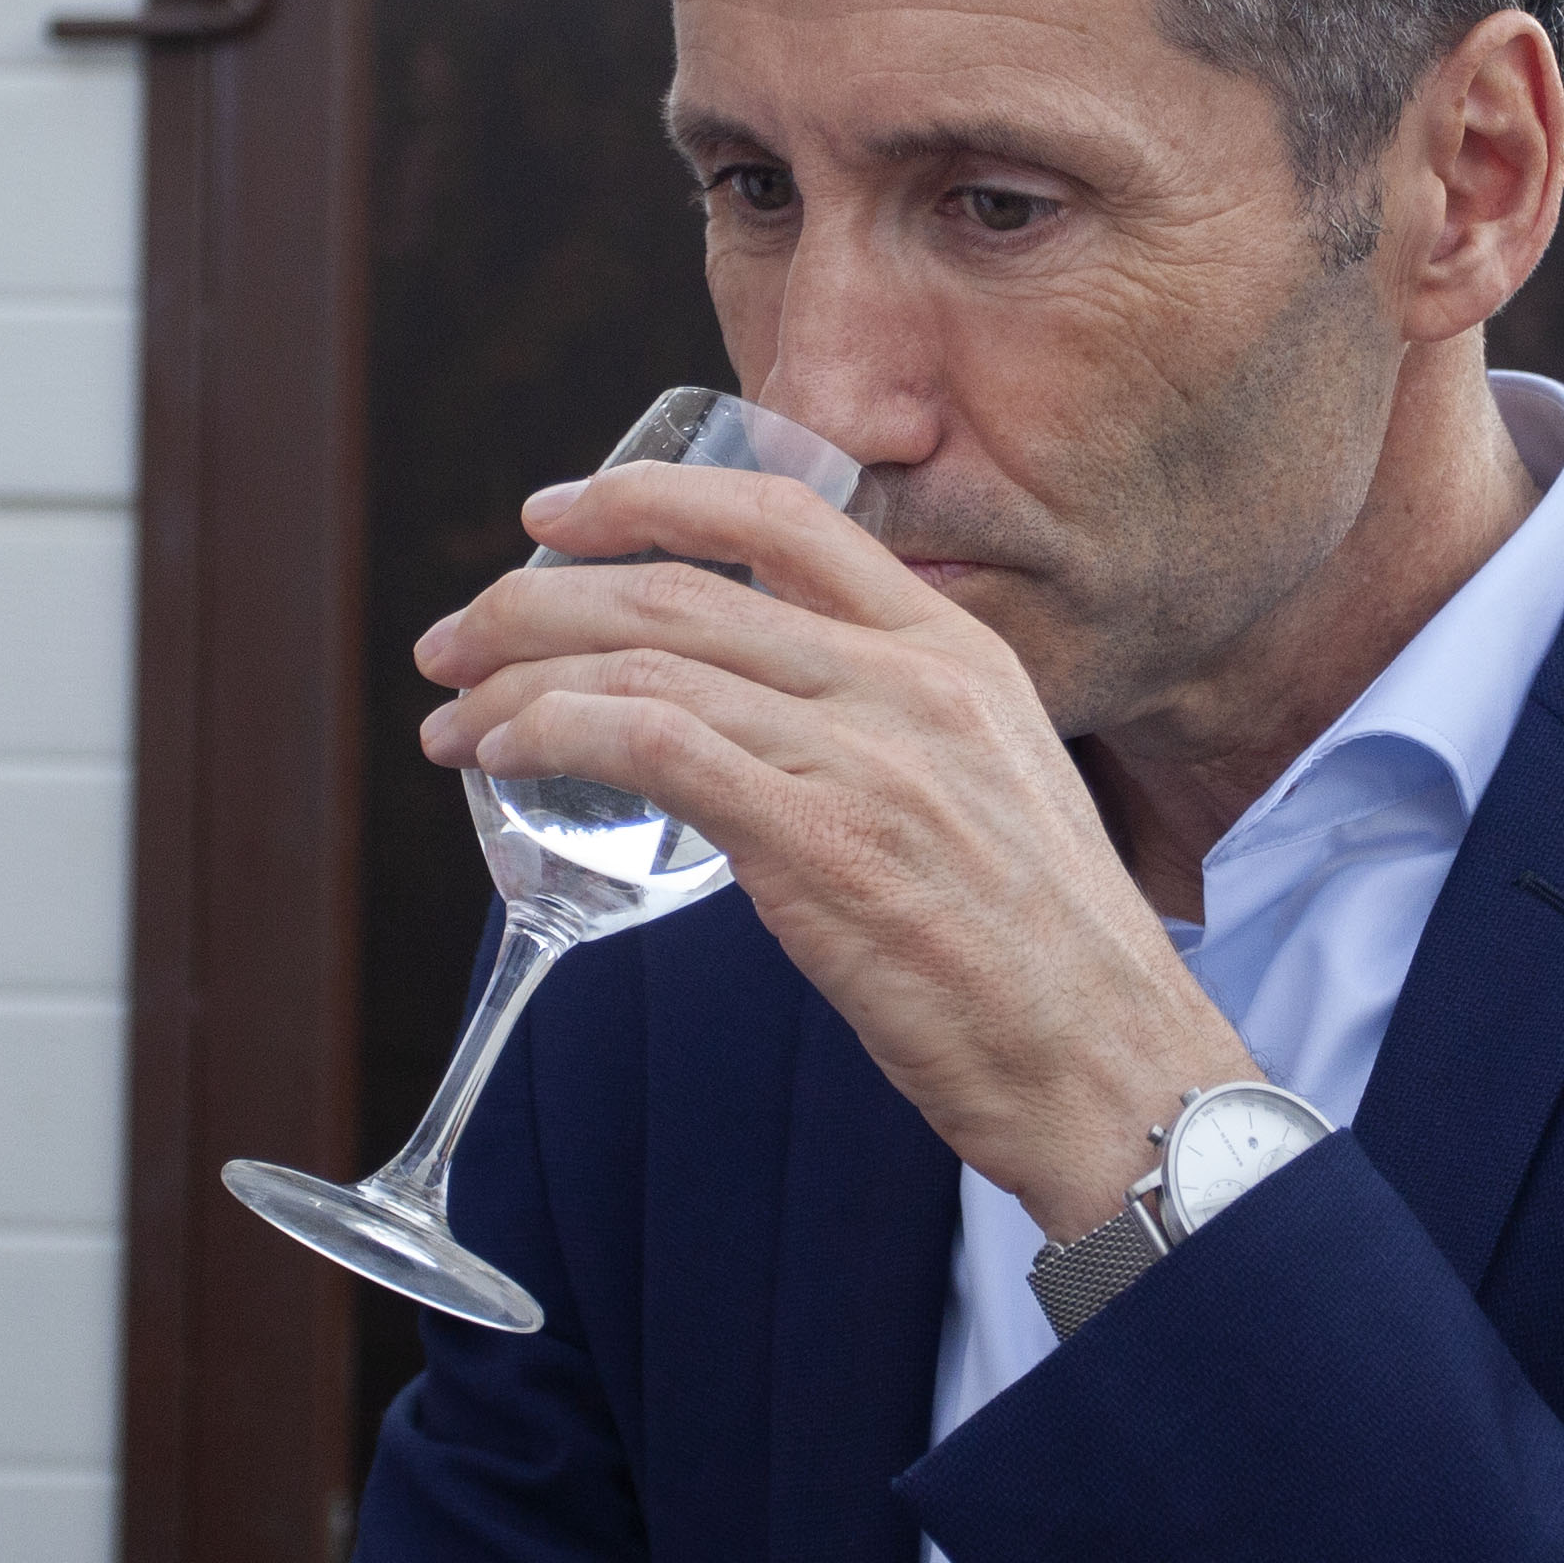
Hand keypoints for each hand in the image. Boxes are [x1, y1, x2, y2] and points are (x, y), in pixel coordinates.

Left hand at [415, 460, 1255, 1240]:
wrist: (1111, 1066)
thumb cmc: (1043, 960)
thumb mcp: (990, 790)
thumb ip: (889, 734)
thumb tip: (760, 730)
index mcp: (957, 652)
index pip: (785, 513)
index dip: (649, 496)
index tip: (553, 517)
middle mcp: (912, 681)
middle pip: (684, 588)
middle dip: (538, 600)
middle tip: (456, 637)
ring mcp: (870, 756)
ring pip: (651, 663)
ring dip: (520, 679)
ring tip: (453, 716)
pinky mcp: (824, 844)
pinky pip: (657, 747)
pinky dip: (560, 735)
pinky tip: (506, 757)